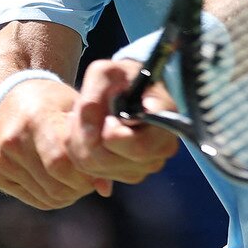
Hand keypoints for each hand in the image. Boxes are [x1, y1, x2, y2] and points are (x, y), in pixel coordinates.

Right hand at [0, 78, 112, 209]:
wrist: (8, 98)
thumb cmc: (53, 102)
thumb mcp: (76, 109)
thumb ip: (93, 143)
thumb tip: (106, 189)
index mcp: (36, 117)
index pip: (62, 161)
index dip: (87, 172)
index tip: (98, 165)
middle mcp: (14, 139)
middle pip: (56, 185)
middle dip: (82, 187)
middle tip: (91, 175)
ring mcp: (2, 159)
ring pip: (49, 197)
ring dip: (70, 193)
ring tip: (77, 174)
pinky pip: (37, 200)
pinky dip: (54, 195)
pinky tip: (58, 176)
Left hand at [67, 60, 179, 184]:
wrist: (129, 87)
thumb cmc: (120, 78)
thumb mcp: (104, 74)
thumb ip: (92, 99)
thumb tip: (90, 134)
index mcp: (165, 118)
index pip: (139, 145)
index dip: (114, 135)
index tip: (108, 118)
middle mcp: (162, 147)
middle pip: (112, 159)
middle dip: (89, 137)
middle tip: (87, 114)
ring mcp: (148, 164)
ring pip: (99, 167)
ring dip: (83, 142)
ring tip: (89, 120)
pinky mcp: (132, 174)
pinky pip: (96, 172)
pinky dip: (84, 152)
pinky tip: (91, 133)